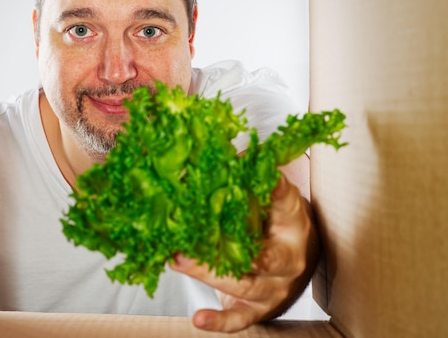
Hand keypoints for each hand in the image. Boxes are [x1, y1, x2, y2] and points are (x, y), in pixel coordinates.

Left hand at [170, 174, 317, 331]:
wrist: (297, 264)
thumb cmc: (276, 227)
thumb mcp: (272, 202)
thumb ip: (253, 181)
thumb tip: (226, 155)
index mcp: (293, 226)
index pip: (284, 204)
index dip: (273, 191)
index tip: (256, 175)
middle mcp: (288, 261)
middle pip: (261, 257)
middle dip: (228, 248)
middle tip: (196, 236)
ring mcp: (273, 288)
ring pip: (243, 285)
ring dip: (207, 273)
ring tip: (178, 260)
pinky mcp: (258, 310)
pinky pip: (239, 319)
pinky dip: (218, 322)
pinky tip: (198, 319)